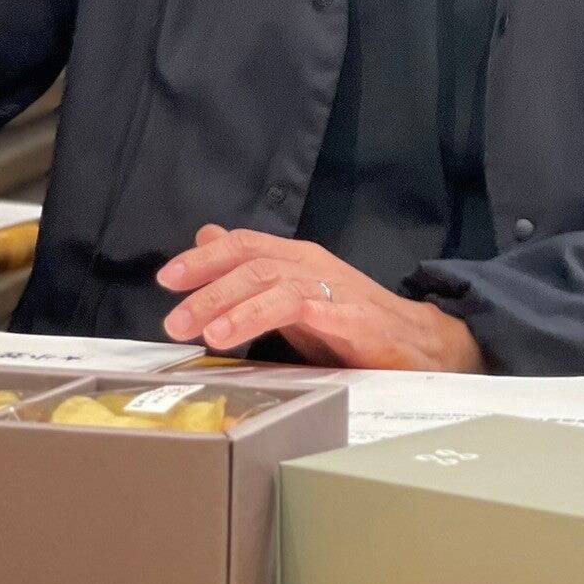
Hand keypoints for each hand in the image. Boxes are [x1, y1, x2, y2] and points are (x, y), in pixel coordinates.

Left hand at [156, 226, 484, 372]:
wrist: (418, 345)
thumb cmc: (350, 324)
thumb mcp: (293, 298)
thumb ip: (251, 273)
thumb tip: (206, 238)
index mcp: (296, 259)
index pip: (243, 245)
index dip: (203, 259)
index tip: (166, 279)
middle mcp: (310, 264)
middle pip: (251, 262)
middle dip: (207, 289)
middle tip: (173, 321)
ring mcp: (331, 287)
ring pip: (271, 282)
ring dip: (231, 305)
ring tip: (203, 332)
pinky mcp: (349, 316)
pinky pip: (301, 308)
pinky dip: (265, 316)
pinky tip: (240, 335)